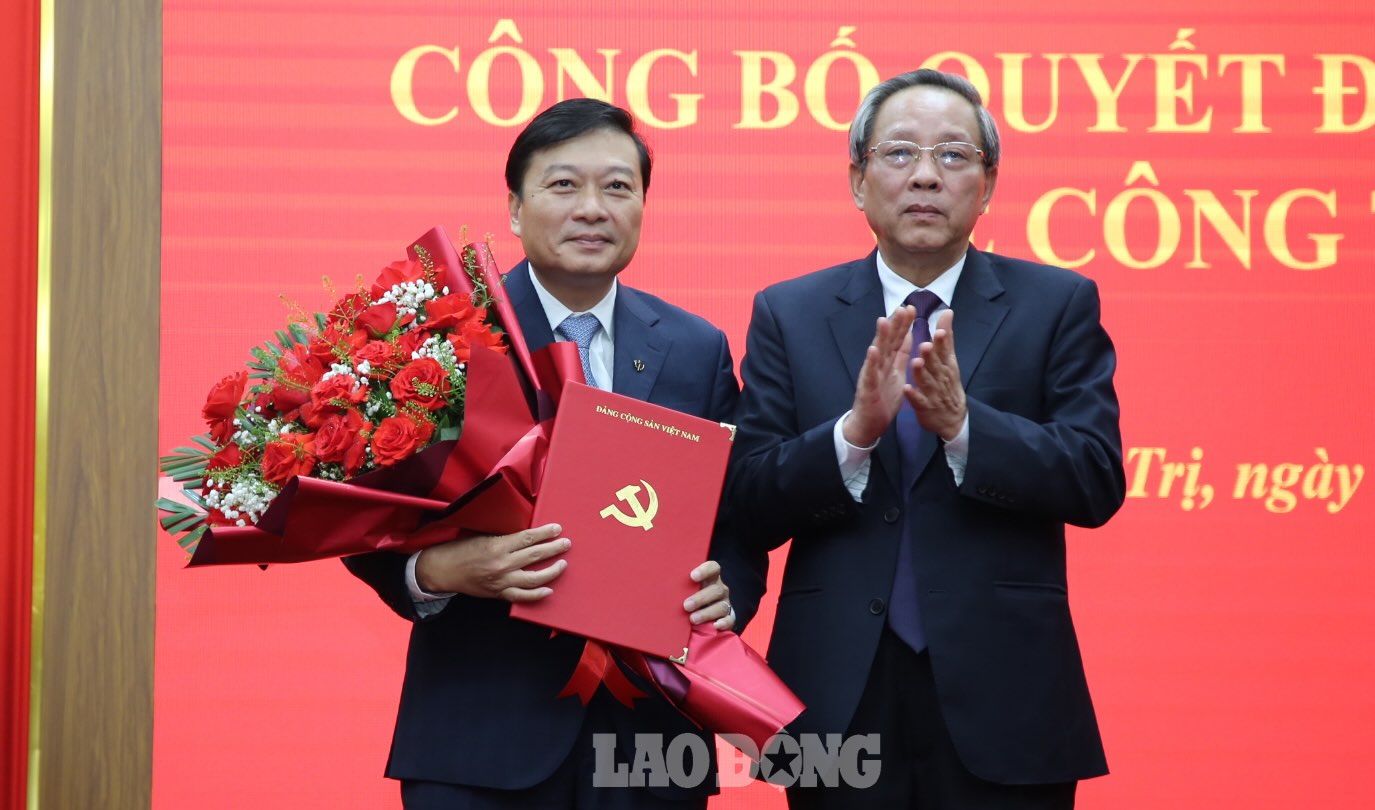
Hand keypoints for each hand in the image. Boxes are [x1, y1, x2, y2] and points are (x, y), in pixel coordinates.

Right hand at [415, 523, 570, 602]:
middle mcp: (501, 564)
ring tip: (562, 564)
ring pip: (534, 578)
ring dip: (551, 571)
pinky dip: (537, 595)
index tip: (557, 529)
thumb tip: (526, 532)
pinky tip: (549, 589)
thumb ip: (504, 535)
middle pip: (535, 556)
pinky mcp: (498, 594)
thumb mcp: (481, 534)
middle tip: (566, 544)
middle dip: (554, 549)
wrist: (442, 570)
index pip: (528, 538)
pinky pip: (522, 597)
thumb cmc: (460, 549)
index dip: (545, 533)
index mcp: (497, 545)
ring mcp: (501, 581)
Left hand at [684, 560, 733, 630]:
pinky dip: (724, 623)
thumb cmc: (688, 597)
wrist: (703, 616)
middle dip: (700, 598)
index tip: (692, 576)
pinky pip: (729, 620)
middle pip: (716, 589)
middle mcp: (720, 589)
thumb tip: (660, 587)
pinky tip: (715, 626)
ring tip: (693, 619)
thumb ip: (679, 587)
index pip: (713, 568)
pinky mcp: (729, 618)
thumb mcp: (685, 590)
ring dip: (706, 613)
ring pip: (721, 606)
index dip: (704, 570)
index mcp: (710, 578)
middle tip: (686, 605)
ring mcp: (725, 603)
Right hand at [843, 306, 916, 447]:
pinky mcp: (867, 388)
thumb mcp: (896, 373)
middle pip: (887, 341)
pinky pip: (870, 374)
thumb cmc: (882, 399)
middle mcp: (878, 364)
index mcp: (888, 362)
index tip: (911, 308)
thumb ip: (900, 354)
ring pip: (877, 353)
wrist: (869, 423)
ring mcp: (871, 375)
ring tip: (883, 321)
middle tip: (902, 308)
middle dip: (894, 325)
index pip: (896, 339)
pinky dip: (871, 362)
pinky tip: (873, 351)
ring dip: (879, 337)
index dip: (903, 324)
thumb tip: (908, 335)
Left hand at [906, 309, 966, 440]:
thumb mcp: (949, 360)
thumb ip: (946, 337)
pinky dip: (912, 395)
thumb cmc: (948, 383)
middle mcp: (940, 377)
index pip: (945, 351)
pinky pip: (918, 400)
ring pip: (926, 381)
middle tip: (925, 344)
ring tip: (915, 362)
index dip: (943, 341)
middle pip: (935, 365)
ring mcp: (932, 392)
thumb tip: (947, 311)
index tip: (940, 330)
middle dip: (931, 355)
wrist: (952, 417)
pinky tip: (906, 388)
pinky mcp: (924, 406)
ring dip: (921, 372)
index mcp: (946, 364)